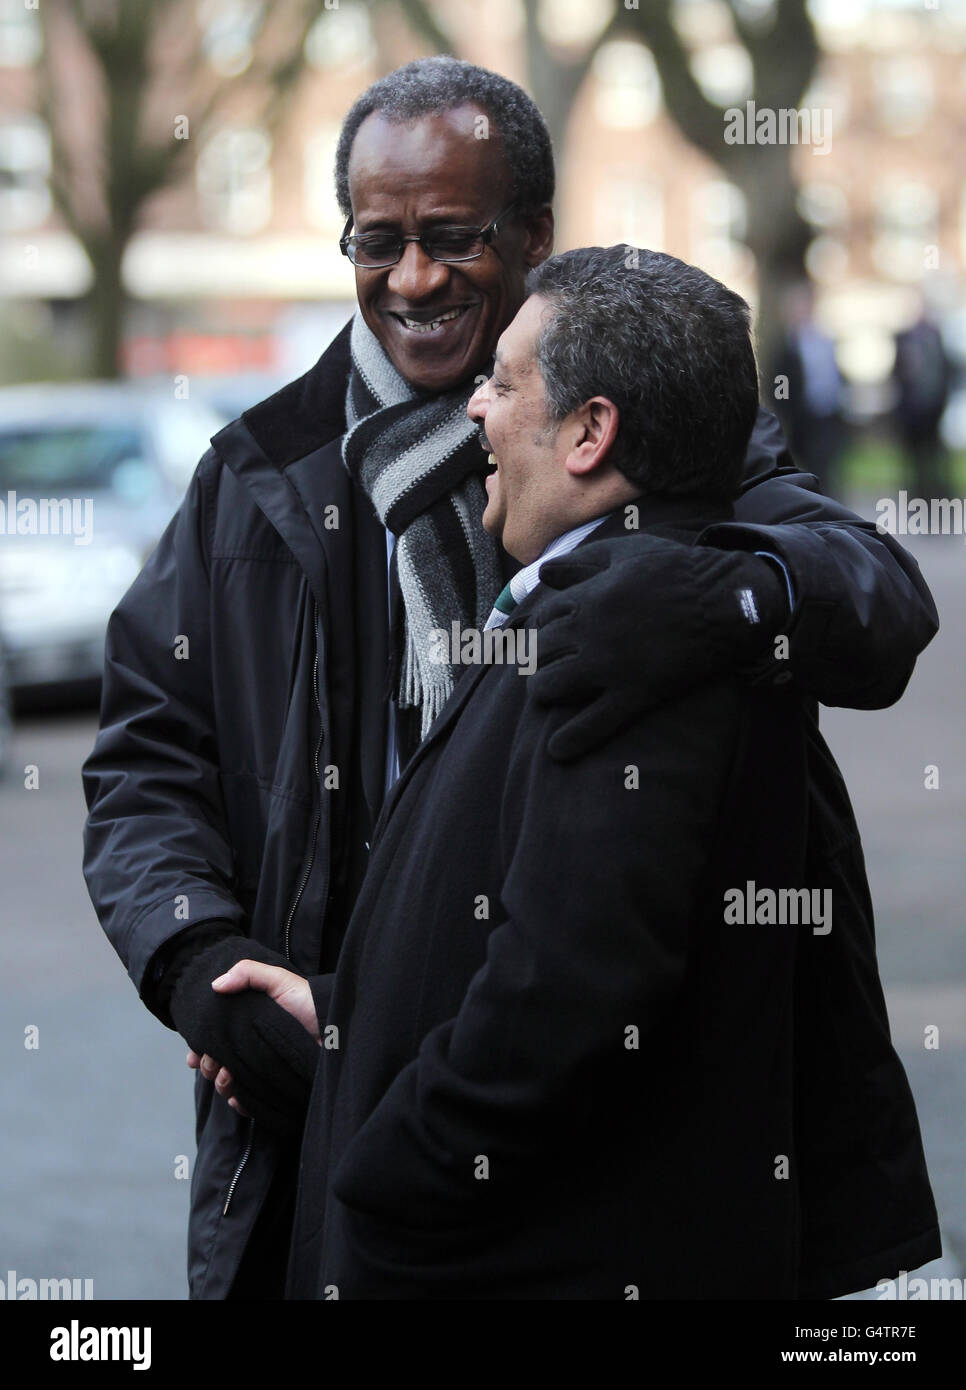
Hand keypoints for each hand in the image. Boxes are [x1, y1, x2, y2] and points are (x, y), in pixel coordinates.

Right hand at [169, 938, 321, 1136]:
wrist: (339, 1033)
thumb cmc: (311, 1005)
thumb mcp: (280, 981)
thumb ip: (249, 974)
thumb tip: (216, 985)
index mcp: (250, 1024)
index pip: (216, 1038)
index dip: (199, 1046)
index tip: (194, 1053)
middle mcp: (254, 1046)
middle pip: (216, 1062)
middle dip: (209, 1064)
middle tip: (213, 1062)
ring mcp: (264, 1069)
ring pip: (228, 1083)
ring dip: (221, 1082)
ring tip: (228, 1076)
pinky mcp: (275, 1089)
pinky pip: (249, 1102)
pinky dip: (239, 1101)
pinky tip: (239, 1096)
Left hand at [530, 534, 785, 760]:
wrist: (726, 601)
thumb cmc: (678, 570)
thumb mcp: (627, 552)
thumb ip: (582, 561)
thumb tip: (543, 573)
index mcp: (587, 598)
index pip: (543, 619)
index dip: (544, 629)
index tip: (552, 637)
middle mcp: (589, 633)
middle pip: (542, 653)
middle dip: (540, 661)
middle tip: (548, 667)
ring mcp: (610, 666)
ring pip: (553, 687)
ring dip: (545, 692)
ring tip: (551, 695)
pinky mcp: (634, 694)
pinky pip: (595, 723)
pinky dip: (573, 739)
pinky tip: (558, 750)